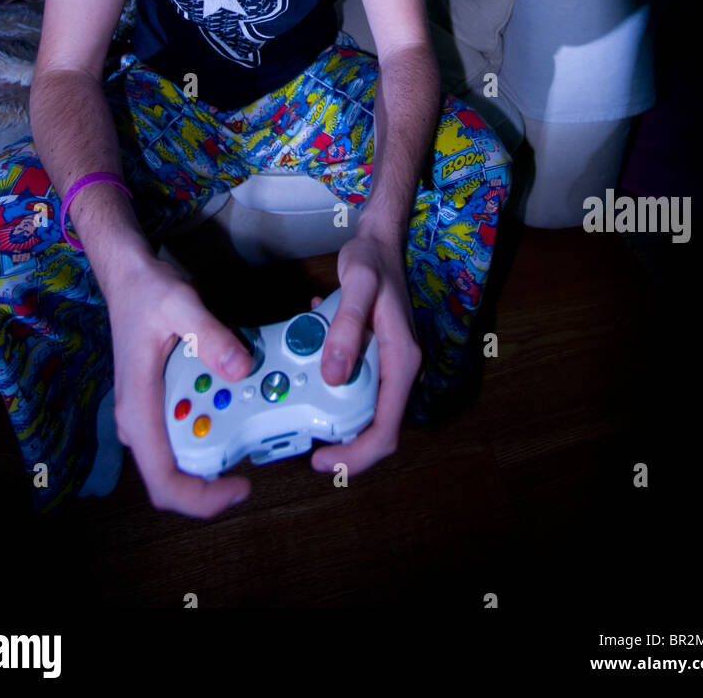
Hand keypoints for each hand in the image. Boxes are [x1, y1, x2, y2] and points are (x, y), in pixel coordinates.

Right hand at [104, 254, 254, 516]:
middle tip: (261, 425)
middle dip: (225, 458)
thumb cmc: (144, 292)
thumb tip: (241, 368)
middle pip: (183, 470)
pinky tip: (239, 386)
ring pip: (192, 447)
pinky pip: (195, 422)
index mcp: (139, 408)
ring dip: (227, 432)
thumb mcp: (179, 304)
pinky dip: (221, 412)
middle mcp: (143, 419)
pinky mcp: (164, 401)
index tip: (241, 487)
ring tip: (255, 398)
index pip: (163, 480)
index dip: (202, 499)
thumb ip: (210, 336)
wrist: (129, 276)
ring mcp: (153, 412)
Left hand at [309, 228, 421, 476]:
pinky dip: (329, 387)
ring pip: (363, 409)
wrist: (379, 241)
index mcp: (402, 360)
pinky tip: (308, 368)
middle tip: (306, 445)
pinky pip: (354, 384)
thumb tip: (333, 375)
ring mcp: (388, 363)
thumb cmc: (372, 260)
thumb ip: (345, 328)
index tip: (324, 461)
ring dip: (333, 414)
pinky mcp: (375, 355)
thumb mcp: (358, 286)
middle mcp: (399, 367)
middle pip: (376, 427)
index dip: (357, 454)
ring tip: (300, 409)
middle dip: (343, 443)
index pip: (386, 428)